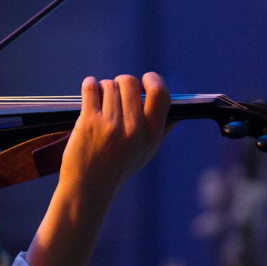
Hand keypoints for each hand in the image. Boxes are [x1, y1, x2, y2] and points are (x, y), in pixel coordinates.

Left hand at [58, 73, 172, 194]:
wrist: (89, 186)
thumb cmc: (118, 168)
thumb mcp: (146, 153)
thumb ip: (161, 130)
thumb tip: (177, 113)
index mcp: (151, 133)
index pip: (160, 94)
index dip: (153, 80)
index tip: (146, 79)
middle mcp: (133, 128)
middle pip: (130, 82)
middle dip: (122, 82)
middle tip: (117, 90)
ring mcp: (110, 124)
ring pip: (109, 85)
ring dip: (104, 86)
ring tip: (100, 96)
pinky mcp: (89, 122)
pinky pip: (91, 88)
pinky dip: (90, 84)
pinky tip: (90, 88)